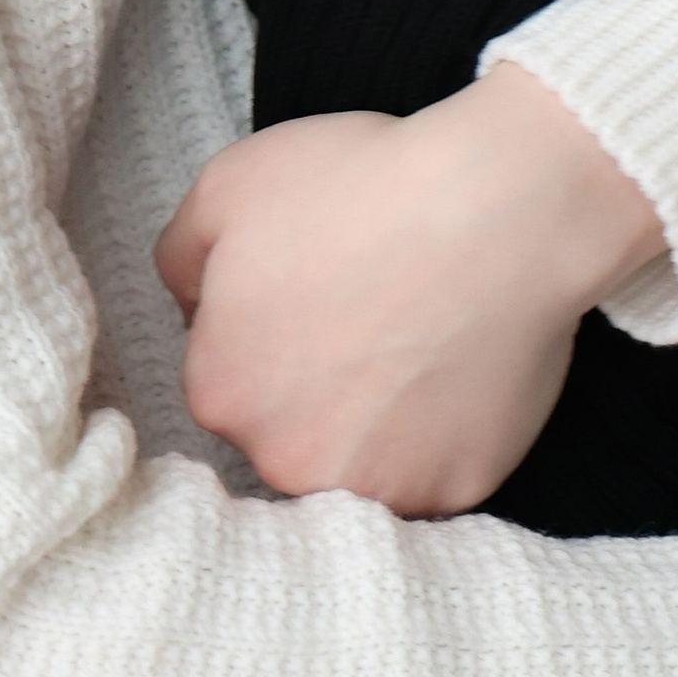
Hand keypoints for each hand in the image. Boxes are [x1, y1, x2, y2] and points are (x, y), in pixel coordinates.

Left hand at [158, 65, 664, 512]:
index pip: (225, 375)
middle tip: (364, 312)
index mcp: (221, 392)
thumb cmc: (361, 188)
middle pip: (288, 431)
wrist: (497, 207)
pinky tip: (458, 365)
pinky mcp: (456, 490)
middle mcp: (287, 461)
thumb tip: (193, 306)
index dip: (266, 326)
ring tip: (415, 339)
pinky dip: (443, 431)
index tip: (309, 288)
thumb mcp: (225, 186)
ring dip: (376, 420)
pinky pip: (436, 471)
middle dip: (315, 385)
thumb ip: (180, 258)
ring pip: (359, 463)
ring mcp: (376, 487)